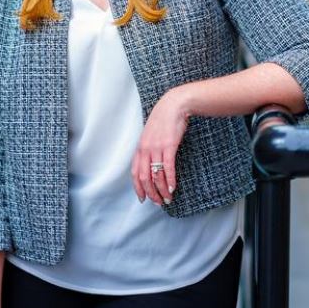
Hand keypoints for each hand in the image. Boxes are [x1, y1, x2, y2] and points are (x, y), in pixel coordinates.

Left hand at [132, 88, 190, 205]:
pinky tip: (172, 187)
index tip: (143, 198)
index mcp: (140, 148)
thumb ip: (150, 149)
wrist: (174, 105)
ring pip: (156, 175)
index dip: (138, 188)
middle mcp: (146, 149)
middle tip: (158, 202)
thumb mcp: (151, 135)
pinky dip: (169, 180)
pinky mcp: (169, 146)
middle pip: (144, 177)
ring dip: (161, 190)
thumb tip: (152, 164)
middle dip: (150, 193)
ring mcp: (156, 147)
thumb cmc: (164, 120)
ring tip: (168, 198)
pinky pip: (167, 167)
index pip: (135, 172)